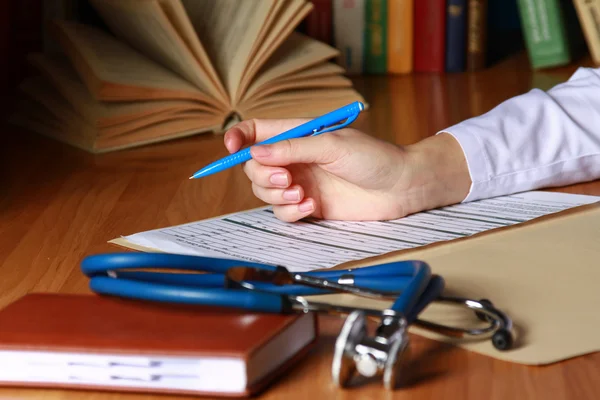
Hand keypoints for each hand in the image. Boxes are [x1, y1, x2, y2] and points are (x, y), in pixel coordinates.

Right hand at [223, 119, 470, 221]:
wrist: (401, 187)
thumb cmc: (373, 157)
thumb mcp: (331, 145)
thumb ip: (292, 148)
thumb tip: (254, 152)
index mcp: (297, 135)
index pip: (257, 131)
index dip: (238, 138)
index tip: (230, 149)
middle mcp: (294, 159)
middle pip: (255, 168)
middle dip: (264, 176)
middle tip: (287, 180)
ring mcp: (301, 183)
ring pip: (265, 194)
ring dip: (278, 197)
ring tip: (304, 195)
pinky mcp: (309, 207)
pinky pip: (284, 213)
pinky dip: (292, 212)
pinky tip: (312, 207)